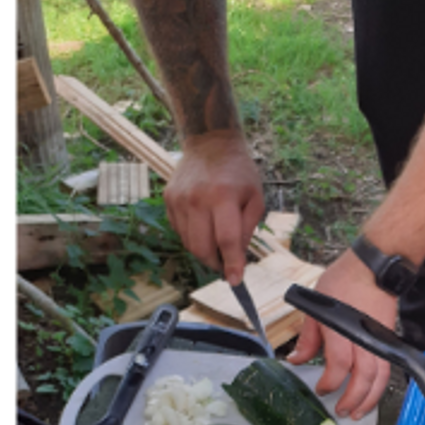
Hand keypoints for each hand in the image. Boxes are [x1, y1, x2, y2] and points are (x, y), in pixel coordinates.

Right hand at [162, 127, 265, 285]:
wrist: (210, 143)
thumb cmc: (238, 172)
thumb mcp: (255, 196)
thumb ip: (247, 228)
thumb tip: (236, 256)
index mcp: (224, 196)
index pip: (226, 239)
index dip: (231, 264)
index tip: (235, 281)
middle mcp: (198, 199)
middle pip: (202, 247)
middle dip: (215, 263)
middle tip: (226, 264)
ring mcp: (179, 199)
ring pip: (188, 243)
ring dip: (203, 251)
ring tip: (216, 244)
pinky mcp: (169, 199)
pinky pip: (180, 231)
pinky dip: (193, 237)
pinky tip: (203, 225)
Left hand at [283, 250, 395, 417]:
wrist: (373, 269)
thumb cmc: (342, 283)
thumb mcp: (315, 308)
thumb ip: (307, 338)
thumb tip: (295, 360)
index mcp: (343, 330)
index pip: (339, 365)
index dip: (330, 382)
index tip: (321, 389)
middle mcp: (364, 339)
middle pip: (365, 378)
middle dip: (353, 399)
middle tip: (342, 412)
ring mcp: (379, 340)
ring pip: (381, 378)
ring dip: (371, 399)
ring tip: (359, 412)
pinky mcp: (388, 340)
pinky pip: (388, 369)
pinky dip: (381, 386)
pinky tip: (372, 394)